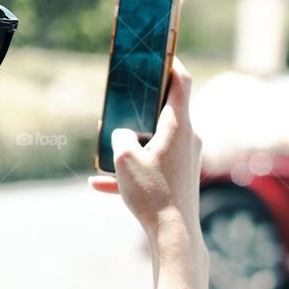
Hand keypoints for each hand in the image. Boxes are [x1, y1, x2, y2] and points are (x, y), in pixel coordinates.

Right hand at [89, 55, 203, 238]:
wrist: (173, 235)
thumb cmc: (152, 193)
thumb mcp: (124, 159)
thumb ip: (120, 137)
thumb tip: (123, 134)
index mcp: (178, 125)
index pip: (181, 82)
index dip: (172, 63)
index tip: (162, 54)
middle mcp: (189, 137)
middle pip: (167, 110)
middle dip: (142, 106)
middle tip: (124, 100)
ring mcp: (187, 157)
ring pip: (156, 140)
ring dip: (132, 143)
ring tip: (105, 152)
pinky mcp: (182, 176)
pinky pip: (154, 165)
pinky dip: (133, 170)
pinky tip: (99, 184)